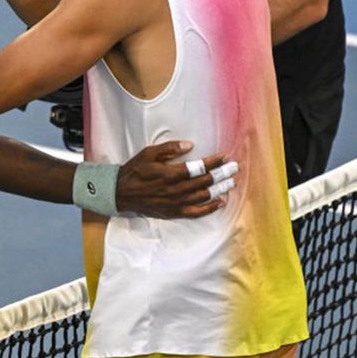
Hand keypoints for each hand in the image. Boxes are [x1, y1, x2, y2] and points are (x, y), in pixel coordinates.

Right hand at [115, 141, 236, 217]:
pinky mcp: (174, 212)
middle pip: (205, 182)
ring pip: (204, 196)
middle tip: (235, 168)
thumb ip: (169, 148)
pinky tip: (221, 202)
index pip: (198, 167)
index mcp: (170, 173)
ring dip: (220, 189)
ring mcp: (176, 202)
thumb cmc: (135, 170)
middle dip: (222, 174)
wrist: (121, 193)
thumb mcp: (149, 153)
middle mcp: (176, 189)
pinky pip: (197, 212)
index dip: (214, 162)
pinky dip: (210, 208)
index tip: (225, 157)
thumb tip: (190, 145)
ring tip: (231, 182)